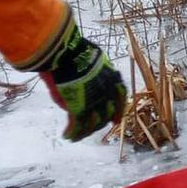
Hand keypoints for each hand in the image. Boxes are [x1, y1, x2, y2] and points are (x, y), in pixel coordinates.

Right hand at [25, 14, 127, 140]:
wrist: (66, 52)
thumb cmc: (75, 52)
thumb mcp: (90, 61)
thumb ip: (92, 75)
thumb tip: (92, 84)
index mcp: (113, 79)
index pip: (120, 99)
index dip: (117, 111)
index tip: (115, 120)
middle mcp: (107, 93)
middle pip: (107, 114)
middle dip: (100, 123)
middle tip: (91, 128)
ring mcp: (93, 102)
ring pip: (93, 124)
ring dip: (84, 132)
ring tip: (75, 136)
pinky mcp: (78, 109)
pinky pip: (77, 126)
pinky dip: (72, 133)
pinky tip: (66, 136)